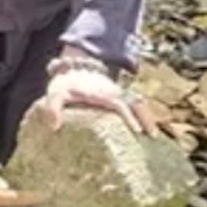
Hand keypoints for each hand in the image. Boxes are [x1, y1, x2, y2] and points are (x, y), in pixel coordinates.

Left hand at [33, 65, 155, 137]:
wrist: (73, 69)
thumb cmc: (64, 85)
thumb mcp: (55, 93)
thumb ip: (52, 108)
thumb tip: (54, 127)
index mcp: (101, 93)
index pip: (120, 103)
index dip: (129, 116)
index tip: (136, 130)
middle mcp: (114, 92)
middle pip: (136, 102)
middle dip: (146, 117)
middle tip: (153, 136)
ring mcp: (119, 94)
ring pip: (139, 103)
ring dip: (147, 117)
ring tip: (154, 137)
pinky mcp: (119, 98)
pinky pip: (136, 105)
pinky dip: (143, 115)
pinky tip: (147, 132)